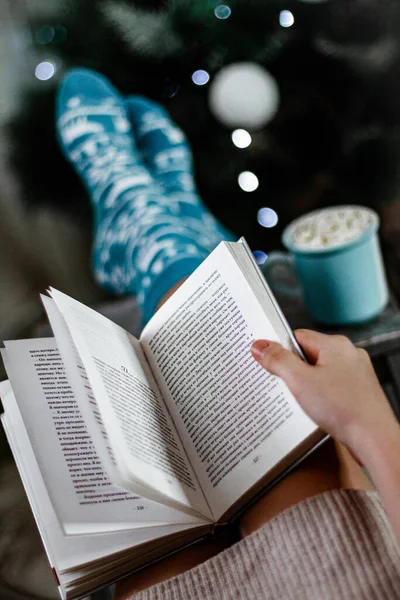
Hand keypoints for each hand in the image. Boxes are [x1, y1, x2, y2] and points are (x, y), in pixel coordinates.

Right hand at [251, 329, 396, 455]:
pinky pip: (332, 386)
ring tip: (307, 401)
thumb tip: (260, 346)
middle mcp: (348, 354)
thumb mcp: (300, 381)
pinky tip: (320, 409)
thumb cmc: (344, 408)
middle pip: (308, 354)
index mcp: (335, 344)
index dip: (281, 350)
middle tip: (289, 387)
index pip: (297, 337)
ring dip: (308, 385)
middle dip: (295, 371)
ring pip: (320, 371)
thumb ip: (278, 360)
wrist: (373, 438)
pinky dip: (322, 395)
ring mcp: (355, 372)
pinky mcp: (358, 390)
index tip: (270, 363)